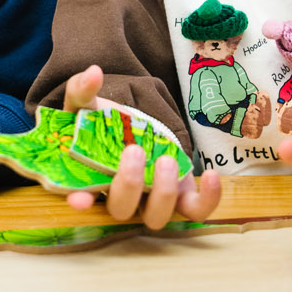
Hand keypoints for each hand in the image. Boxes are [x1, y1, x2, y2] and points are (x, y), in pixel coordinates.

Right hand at [60, 65, 222, 230]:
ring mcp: (150, 200)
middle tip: (134, 151)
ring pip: (155, 218)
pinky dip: (207, 200)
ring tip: (166, 160)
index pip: (80, 201)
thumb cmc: (103, 120)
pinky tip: (212, 176)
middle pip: (120, 210)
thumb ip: (83, 89)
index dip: (80, 203)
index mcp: (89, 179)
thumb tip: (93, 73)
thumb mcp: (87, 102)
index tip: (80, 199)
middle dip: (128, 184)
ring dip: (162, 193)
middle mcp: (119, 197)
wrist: (133, 122)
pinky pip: (194, 210)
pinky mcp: (179, 196)